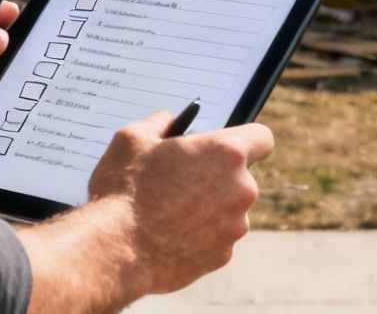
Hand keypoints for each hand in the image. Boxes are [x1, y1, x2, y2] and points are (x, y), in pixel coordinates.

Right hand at [86, 110, 274, 294]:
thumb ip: (160, 121)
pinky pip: (216, 238)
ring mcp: (234, 227)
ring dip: (208, 208)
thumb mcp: (133, 138)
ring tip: (168, 211)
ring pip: (228, 210)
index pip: (262, 138)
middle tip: (182, 180)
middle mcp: (241, 190)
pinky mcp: (222, 256)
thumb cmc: (124, 191)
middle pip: (241, 177)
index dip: (246, 140)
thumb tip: (170, 121)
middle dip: (216, 177)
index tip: (228, 147)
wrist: (114, 250)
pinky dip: (199, 236)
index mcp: (226, 153)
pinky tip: (168, 235)